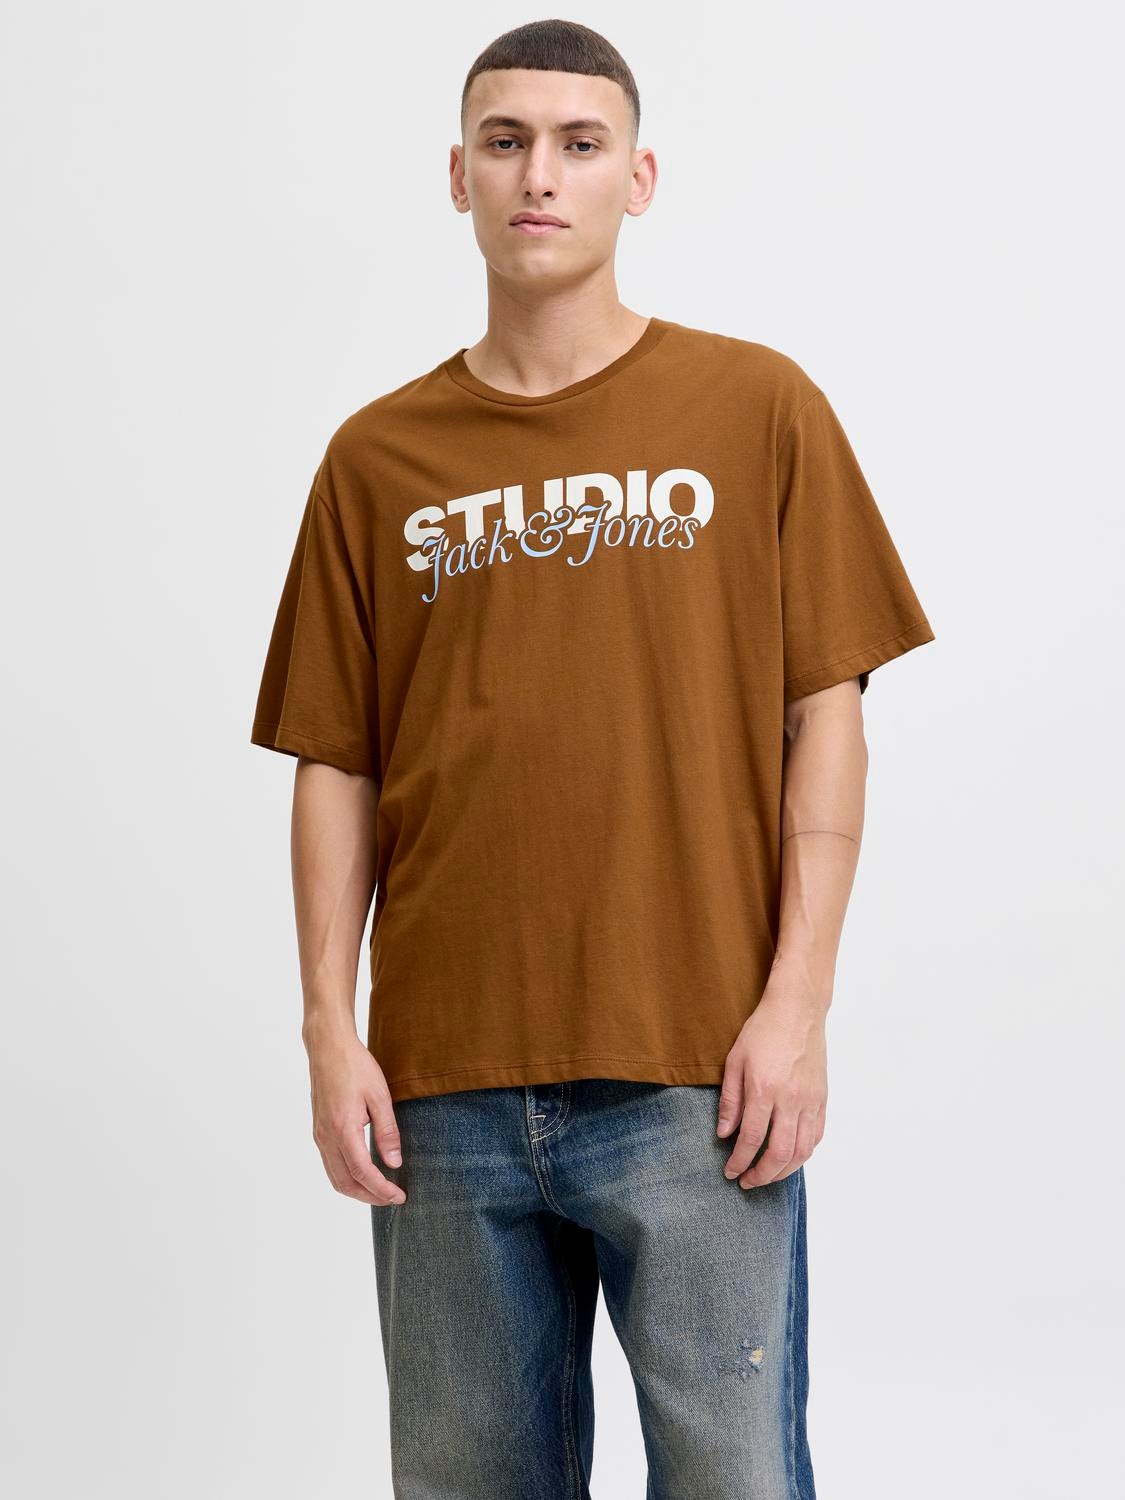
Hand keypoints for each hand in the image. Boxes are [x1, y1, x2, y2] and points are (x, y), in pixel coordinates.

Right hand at [307, 1029, 405, 1205]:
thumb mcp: (380, 1096)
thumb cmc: (355, 1066)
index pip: (361, 1173)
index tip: (399, 1196)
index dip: (380, 1189)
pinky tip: (364, 1173)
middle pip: (345, 1183)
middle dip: (369, 1197)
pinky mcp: (318, 1131)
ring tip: (381, 1190)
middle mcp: (326, 1137)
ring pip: (335, 1177)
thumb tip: (394, 1163)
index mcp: (342, 1129)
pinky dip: (347, 1177)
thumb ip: (387, 1131)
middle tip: (393, 1198)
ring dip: (357, 1190)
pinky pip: (330, 1164)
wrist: (328, 1047)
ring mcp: (319, 1135)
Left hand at [716, 984, 827, 1187]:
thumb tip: (724, 1134)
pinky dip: (803, 1153)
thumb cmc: (762, 1030)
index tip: (730, 1172)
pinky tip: (790, 1156)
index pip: (751, 1139)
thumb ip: (730, 1100)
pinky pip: (817, 1136)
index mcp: (764, 1089)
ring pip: (802, 1151)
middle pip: (779, 1153)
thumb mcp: (735, 1060)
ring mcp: (811, 1100)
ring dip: (784, 1171)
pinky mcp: (823, 1098)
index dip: (739, 1161)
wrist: (798, 1009)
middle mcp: (791, 1099)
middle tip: (747, 1181)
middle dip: (761, 1175)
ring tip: (767, 1175)